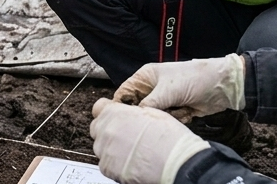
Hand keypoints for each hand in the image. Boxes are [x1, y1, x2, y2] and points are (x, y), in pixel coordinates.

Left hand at [92, 99, 209, 183]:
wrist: (178, 163)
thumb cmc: (170, 138)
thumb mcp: (152, 113)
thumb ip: (132, 112)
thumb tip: (128, 114)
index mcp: (115, 112)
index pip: (99, 109)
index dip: (108, 114)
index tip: (114, 119)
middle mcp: (106, 129)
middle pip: (98, 129)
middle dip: (109, 132)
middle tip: (127, 139)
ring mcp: (105, 149)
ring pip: (102, 148)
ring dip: (112, 150)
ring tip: (133, 154)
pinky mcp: (107, 168)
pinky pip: (106, 165)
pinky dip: (116, 166)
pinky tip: (132, 165)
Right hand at [114, 55, 245, 122]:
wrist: (222, 86)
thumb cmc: (192, 80)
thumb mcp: (167, 91)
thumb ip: (148, 104)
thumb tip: (134, 117)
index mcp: (145, 77)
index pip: (124, 92)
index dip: (121, 105)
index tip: (124, 119)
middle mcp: (152, 89)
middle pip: (139, 107)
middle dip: (148, 114)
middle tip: (157, 115)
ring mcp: (166, 100)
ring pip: (155, 116)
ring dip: (167, 117)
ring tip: (179, 108)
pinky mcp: (178, 110)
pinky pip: (169, 121)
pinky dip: (178, 119)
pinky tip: (188, 111)